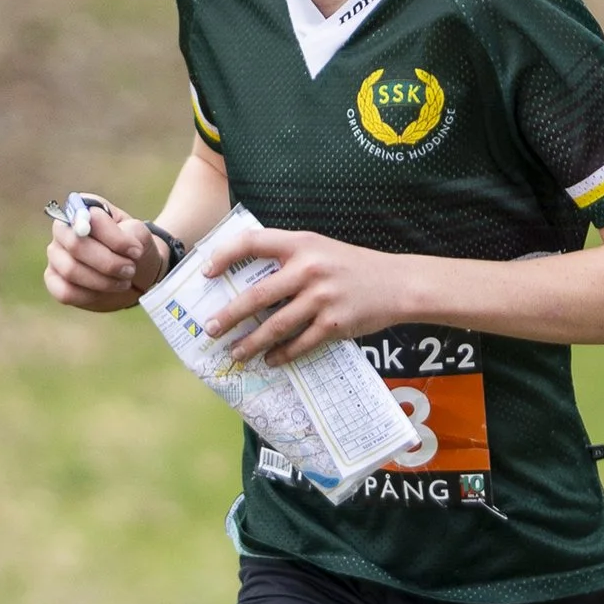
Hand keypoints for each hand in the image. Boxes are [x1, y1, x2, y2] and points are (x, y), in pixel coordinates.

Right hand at [43, 197, 158, 313]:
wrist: (135, 276)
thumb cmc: (133, 250)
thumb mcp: (139, 236)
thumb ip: (128, 231)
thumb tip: (115, 236)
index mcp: (82, 209)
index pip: (87, 218)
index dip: (113, 238)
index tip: (136, 251)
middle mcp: (63, 229)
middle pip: (75, 245)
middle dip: (108, 263)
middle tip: (130, 270)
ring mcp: (56, 254)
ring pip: (70, 270)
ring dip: (103, 281)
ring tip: (123, 281)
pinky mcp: (54, 280)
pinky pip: (64, 291)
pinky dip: (90, 295)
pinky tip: (106, 291)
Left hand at [207, 225, 405, 364]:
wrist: (397, 284)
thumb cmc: (352, 267)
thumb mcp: (320, 249)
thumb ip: (289, 257)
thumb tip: (247, 279)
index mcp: (301, 244)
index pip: (253, 243)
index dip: (225, 255)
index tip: (206, 272)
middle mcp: (309, 269)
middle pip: (257, 295)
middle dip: (229, 315)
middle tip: (210, 329)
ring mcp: (322, 298)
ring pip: (275, 326)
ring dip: (251, 343)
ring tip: (235, 353)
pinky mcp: (335, 324)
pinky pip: (300, 343)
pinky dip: (282, 354)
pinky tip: (270, 360)